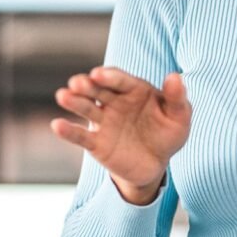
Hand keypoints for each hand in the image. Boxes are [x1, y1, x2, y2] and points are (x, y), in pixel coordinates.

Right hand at [50, 66, 191, 197]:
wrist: (156, 163)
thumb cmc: (168, 133)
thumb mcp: (179, 117)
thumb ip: (177, 97)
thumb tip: (175, 77)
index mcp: (134, 89)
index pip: (120, 80)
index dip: (109, 76)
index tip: (98, 73)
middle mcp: (115, 101)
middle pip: (98, 90)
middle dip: (87, 85)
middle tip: (77, 83)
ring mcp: (104, 121)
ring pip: (86, 108)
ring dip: (74, 102)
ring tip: (63, 96)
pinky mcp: (96, 143)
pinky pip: (81, 136)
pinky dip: (69, 131)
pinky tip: (57, 125)